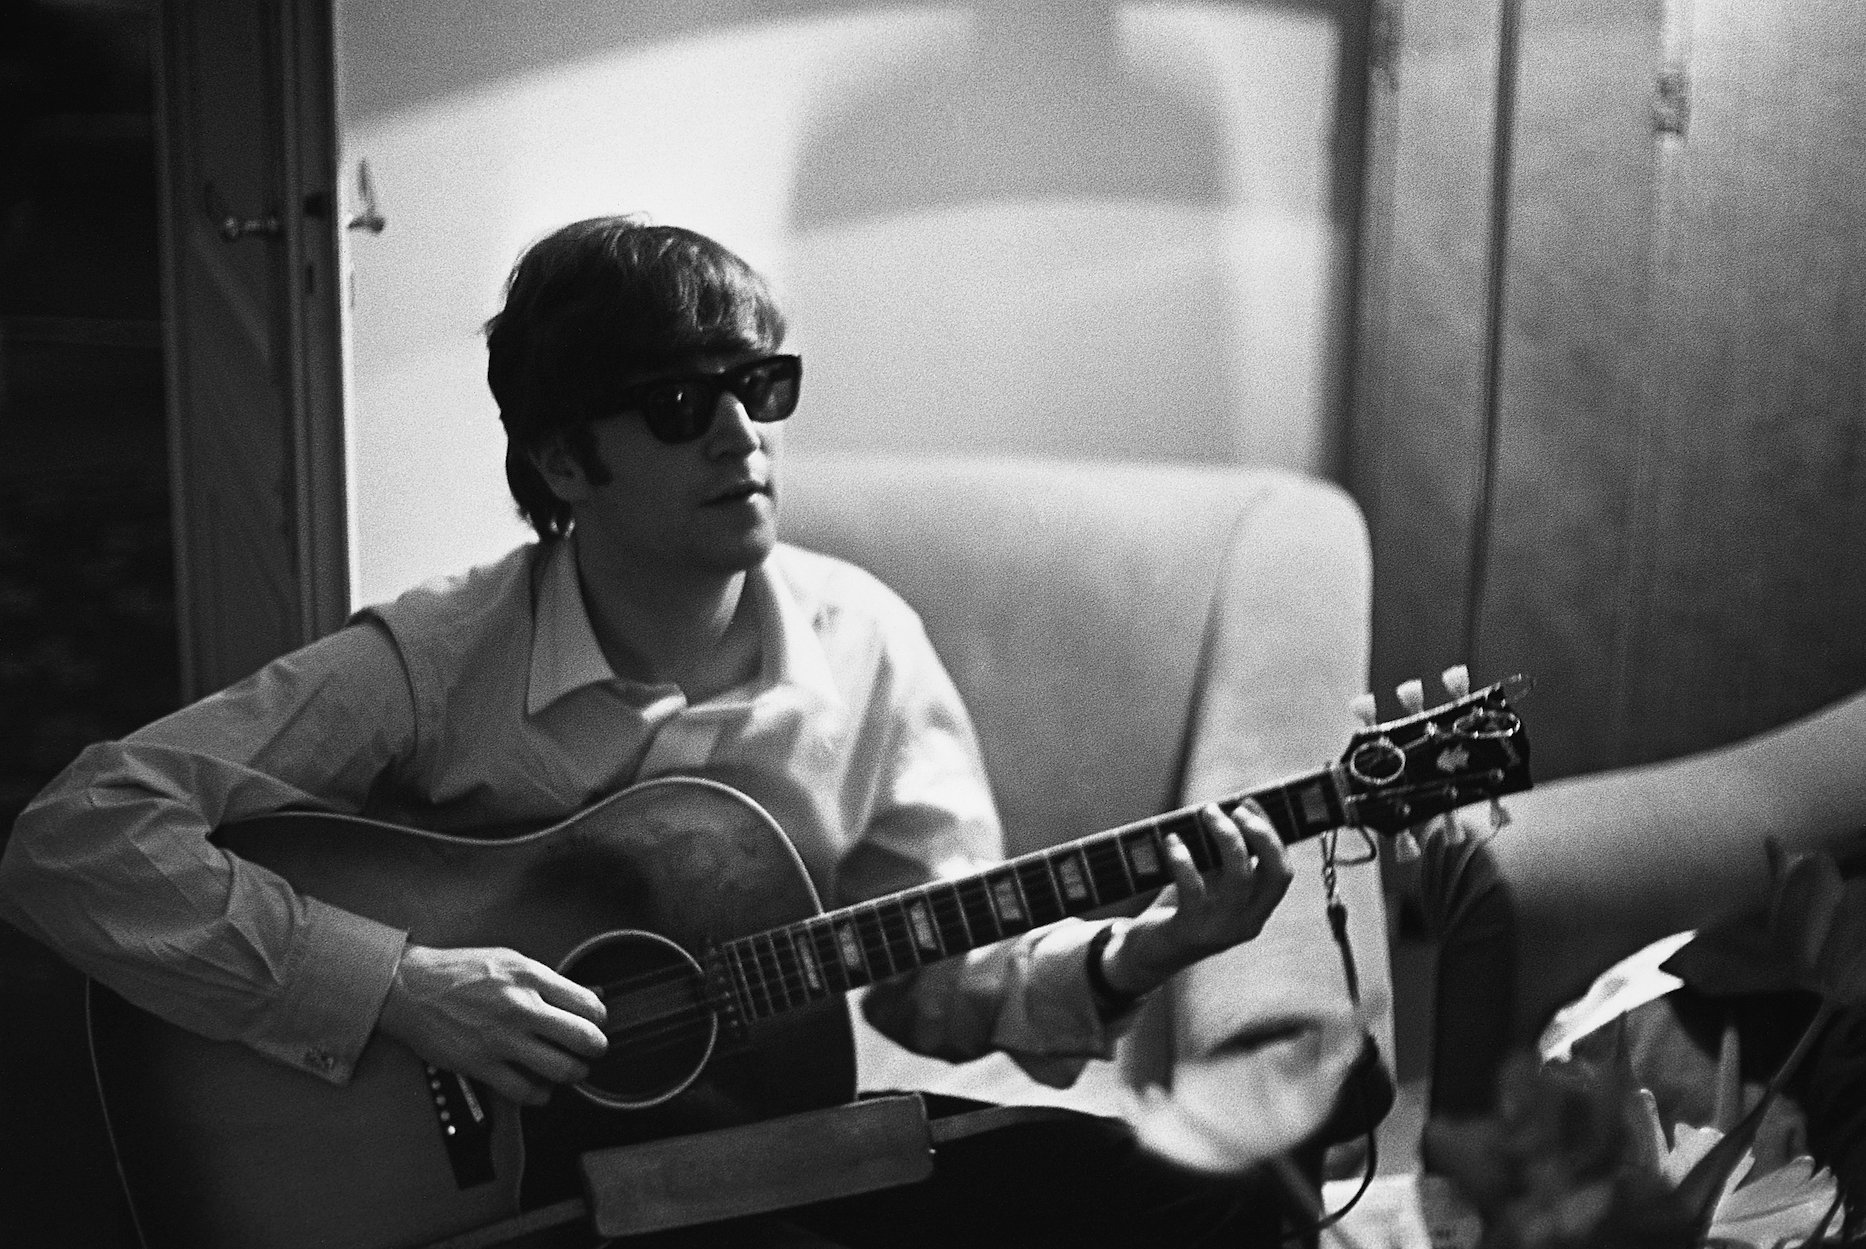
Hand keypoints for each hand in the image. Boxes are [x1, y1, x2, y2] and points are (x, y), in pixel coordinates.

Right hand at [377, 944, 608, 1105]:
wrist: (411, 987)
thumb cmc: (460, 971)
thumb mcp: (510, 960)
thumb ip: (550, 980)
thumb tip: (588, 997)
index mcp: (530, 977)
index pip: (589, 1005)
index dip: (599, 1019)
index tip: (594, 1023)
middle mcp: (521, 1007)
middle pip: (585, 1039)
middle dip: (596, 1049)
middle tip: (591, 1050)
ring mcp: (502, 1039)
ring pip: (562, 1070)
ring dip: (574, 1074)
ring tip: (571, 1070)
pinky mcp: (481, 1065)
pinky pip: (526, 1092)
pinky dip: (541, 1095)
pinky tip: (540, 1087)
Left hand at [1097, 800, 1292, 998]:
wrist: (1148, 954)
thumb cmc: (1181, 910)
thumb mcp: (1210, 884)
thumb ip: (1223, 860)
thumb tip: (1227, 813)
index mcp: (1258, 910)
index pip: (1282, 871)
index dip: (1272, 833)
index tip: (1249, 803)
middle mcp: (1248, 922)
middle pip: (1275, 873)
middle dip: (1261, 834)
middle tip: (1234, 809)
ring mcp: (1222, 929)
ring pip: (1239, 876)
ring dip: (1225, 837)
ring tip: (1205, 813)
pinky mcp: (1191, 930)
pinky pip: (1194, 888)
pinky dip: (1184, 859)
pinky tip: (1172, 841)